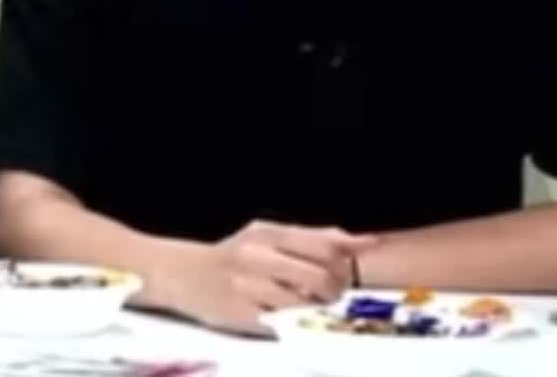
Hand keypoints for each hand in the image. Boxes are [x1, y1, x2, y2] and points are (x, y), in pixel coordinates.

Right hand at [163, 219, 375, 333]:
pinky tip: (296, 317)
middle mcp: (260, 256)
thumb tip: (349, 241)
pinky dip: (297, 322)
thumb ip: (305, 238)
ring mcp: (251, 287)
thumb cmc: (233, 255)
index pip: (321, 241)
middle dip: (337, 287)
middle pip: (320, 274)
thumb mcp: (266, 234)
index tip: (370, 249)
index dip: (350, 249)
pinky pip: (284, 323)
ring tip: (316, 305)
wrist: (186, 274)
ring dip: (319, 308)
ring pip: (305, 302)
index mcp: (268, 233)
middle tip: (336, 292)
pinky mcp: (244, 316)